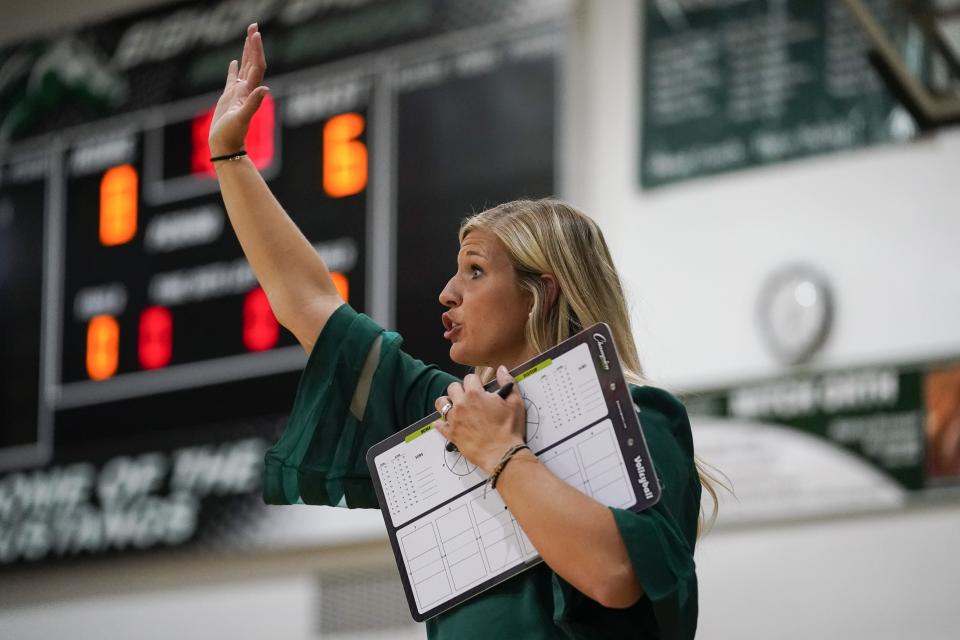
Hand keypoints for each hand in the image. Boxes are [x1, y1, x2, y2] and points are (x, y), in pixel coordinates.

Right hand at [208, 23, 268, 157]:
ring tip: (248, 36)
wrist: (225, 147)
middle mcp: (246, 90)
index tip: (256, 34)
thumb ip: (254, 104)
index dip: (257, 50)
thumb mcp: (241, 118)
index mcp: (249, 92)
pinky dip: (233, 69)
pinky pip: (232, 79)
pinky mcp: (229, 98)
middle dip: (253, 44)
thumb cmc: (231, 135)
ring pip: (244, 67)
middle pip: (252, 62)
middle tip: (253, 25)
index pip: (256, 66)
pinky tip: (233, 61)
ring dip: (246, 52)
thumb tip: (264, 89)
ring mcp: (238, 93)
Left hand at [434, 366, 525, 473]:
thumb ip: (507, 382)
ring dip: (447, 403)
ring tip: (455, 407)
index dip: (476, 381)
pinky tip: (443, 423)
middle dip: (460, 389)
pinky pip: (440, 426)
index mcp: (475, 394)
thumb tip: (502, 369)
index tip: (480, 387)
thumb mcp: (515, 402)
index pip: (470, 377)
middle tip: (468, 397)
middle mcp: (461, 404)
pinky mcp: (452, 434)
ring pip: (441, 403)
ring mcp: (454, 419)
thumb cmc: (509, 429)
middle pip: (452, 387)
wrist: (503, 453)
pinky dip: (440, 424)